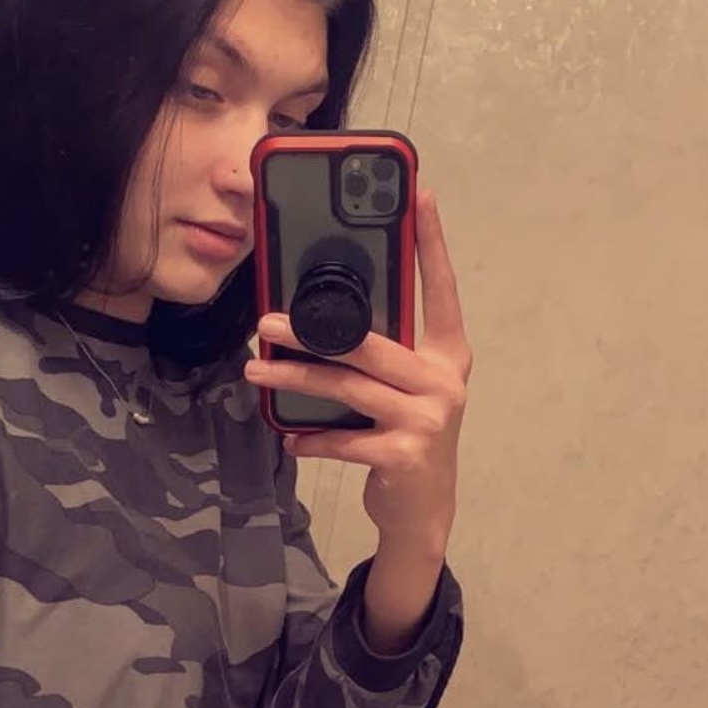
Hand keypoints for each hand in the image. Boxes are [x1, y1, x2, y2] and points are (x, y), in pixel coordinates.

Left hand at [244, 190, 471, 568]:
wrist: (422, 510)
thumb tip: (323, 318)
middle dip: (311, 331)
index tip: (421, 197)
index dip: (433, 243)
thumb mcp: (404, 390)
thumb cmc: (406, 436)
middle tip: (266, 320)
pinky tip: (289, 436)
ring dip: (294, 379)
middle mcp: (444, 381)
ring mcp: (428, 419)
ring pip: (347, 387)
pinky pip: (344, 437)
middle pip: (369, 344)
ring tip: (258, 368)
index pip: (441, 290)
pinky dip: (311, 437)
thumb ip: (383, 355)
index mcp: (449, 355)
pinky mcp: (405, 453)